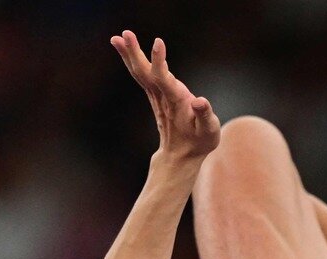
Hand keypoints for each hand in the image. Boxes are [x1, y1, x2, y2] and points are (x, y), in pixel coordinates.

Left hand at [110, 30, 219, 162]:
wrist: (181, 156)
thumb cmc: (199, 142)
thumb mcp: (209, 131)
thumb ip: (205, 115)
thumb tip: (200, 101)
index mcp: (176, 102)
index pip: (164, 79)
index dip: (160, 61)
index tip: (158, 41)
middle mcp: (162, 97)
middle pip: (145, 73)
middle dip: (135, 53)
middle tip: (124, 33)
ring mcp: (156, 96)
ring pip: (140, 73)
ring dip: (129, 54)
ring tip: (117, 38)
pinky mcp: (155, 95)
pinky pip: (142, 75)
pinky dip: (133, 60)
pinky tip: (127, 47)